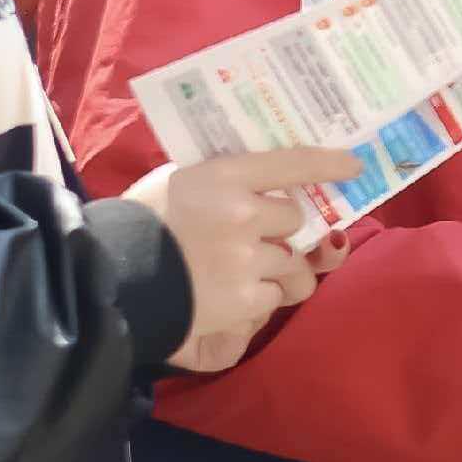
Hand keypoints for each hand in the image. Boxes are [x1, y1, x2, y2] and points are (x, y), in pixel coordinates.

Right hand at [129, 147, 356, 371]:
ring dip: (281, 271)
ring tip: (249, 274)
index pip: (290, 163)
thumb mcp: (177, 182)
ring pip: (295, 264)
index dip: (326, 165)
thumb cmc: (136, 224)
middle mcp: (243, 214)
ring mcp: (247, 258)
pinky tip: (232, 297)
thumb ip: (221, 182)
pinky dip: (260, 298)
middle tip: (259, 238)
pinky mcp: (245, 298)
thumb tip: (262, 186)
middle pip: (295, 220)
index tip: (353, 167)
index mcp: (223, 176)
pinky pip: (274, 297)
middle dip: (284, 232)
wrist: (109, 281)